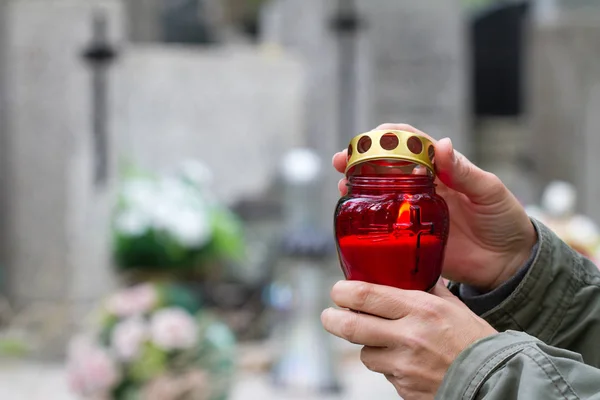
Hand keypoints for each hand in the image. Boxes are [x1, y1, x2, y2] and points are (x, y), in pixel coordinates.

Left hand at [321, 280, 496, 399]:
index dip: (343, 292)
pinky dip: (388, 366)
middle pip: (351, 327)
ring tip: (385, 341)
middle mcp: (408, 336)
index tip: (338, 291)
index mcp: (419, 309)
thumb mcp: (452, 306)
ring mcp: (404, 366)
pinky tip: (407, 361)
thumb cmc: (475, 340)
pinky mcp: (404, 388)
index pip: (366, 296)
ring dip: (368, 346)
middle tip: (329, 315)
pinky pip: (384, 373)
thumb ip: (425, 289)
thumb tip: (407, 270)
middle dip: (332, 320)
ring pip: (365, 354)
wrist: (494, 381)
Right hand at [333, 123, 536, 290]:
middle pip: (386, 166)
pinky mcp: (411, 237)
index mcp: (443, 169)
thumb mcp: (489, 191)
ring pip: (380, 193)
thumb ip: (464, 172)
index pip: (411, 144)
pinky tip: (355, 215)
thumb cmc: (503, 220)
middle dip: (361, 159)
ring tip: (344, 186)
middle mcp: (423, 187)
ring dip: (358, 186)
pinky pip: (385, 226)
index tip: (371, 137)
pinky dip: (368, 218)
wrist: (508, 262)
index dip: (388, 137)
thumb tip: (441, 145)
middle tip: (342, 160)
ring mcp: (415, 211)